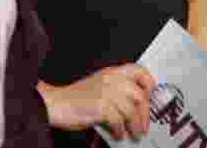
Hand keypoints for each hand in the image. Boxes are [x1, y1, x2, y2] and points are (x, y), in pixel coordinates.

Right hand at [38, 64, 156, 139]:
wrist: (55, 103)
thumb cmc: (76, 97)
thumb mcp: (100, 85)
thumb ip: (118, 89)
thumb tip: (136, 106)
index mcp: (113, 72)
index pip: (139, 71)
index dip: (149, 83)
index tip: (151, 96)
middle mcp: (112, 80)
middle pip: (140, 95)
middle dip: (145, 113)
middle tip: (144, 125)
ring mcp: (107, 93)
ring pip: (132, 110)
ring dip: (135, 125)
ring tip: (135, 133)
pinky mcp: (101, 107)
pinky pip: (119, 120)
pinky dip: (121, 130)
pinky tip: (119, 134)